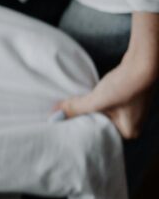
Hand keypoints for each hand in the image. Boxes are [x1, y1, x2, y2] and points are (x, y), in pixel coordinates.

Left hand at [57, 11, 158, 138]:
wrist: (142, 64)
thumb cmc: (125, 86)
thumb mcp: (97, 100)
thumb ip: (77, 108)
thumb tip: (56, 114)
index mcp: (128, 132)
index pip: (99, 134)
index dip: (82, 127)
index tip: (66, 122)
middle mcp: (131, 124)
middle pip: (100, 123)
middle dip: (85, 116)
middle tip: (67, 113)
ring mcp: (130, 111)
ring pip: (102, 112)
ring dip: (90, 107)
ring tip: (74, 104)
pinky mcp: (126, 98)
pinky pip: (106, 102)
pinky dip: (96, 99)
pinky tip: (87, 94)